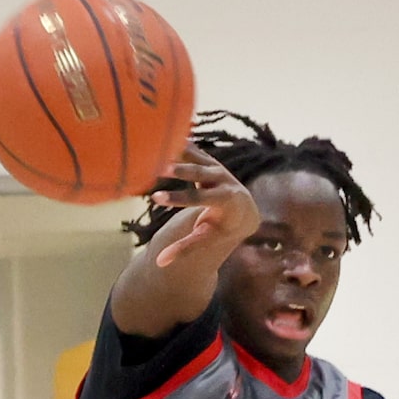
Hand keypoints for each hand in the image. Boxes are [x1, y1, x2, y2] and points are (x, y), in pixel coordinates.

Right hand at [151, 145, 260, 266]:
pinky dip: (179, 144)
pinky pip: (193, 151)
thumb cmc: (221, 228)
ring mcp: (217, 167)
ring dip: (177, 153)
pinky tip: (162, 135)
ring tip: (156, 148)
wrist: (243, 208)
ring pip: (196, 157)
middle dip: (178, 171)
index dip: (177, 198)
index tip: (156, 198)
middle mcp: (223, 179)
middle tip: (158, 170)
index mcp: (226, 199)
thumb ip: (185, 248)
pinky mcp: (210, 160)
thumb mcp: (207, 239)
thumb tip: (160, 263)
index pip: (198, 199)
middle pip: (199, 173)